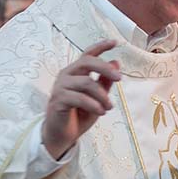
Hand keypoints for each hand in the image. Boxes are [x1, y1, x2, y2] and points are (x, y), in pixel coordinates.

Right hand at [41, 39, 121, 158]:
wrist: (62, 135)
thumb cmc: (79, 115)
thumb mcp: (97, 98)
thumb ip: (105, 82)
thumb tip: (116, 63)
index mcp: (76, 72)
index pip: (87, 55)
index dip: (100, 47)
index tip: (115, 42)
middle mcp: (66, 75)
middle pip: (86, 62)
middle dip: (105, 68)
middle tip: (120, 78)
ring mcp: (60, 87)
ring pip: (86, 82)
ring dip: (102, 95)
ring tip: (109, 107)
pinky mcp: (58, 100)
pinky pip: (79, 98)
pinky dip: (93, 104)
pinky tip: (101, 112)